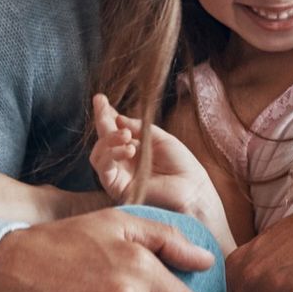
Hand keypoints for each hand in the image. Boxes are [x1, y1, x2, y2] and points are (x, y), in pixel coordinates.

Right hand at [90, 95, 224, 230]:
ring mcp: (119, 176)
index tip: (101, 99)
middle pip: (102, 140)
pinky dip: (112, 154)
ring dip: (109, 139)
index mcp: (134, 150)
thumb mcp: (161, 140)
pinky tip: (129, 148)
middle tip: (102, 105)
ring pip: (99, 154)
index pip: (114, 130)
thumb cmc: (182, 166)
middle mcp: (123, 163)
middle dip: (101, 121)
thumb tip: (117, 118)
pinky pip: (104, 168)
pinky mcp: (117, 188)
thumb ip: (139, 129)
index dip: (106, 115)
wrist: (193, 192)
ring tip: (127, 136)